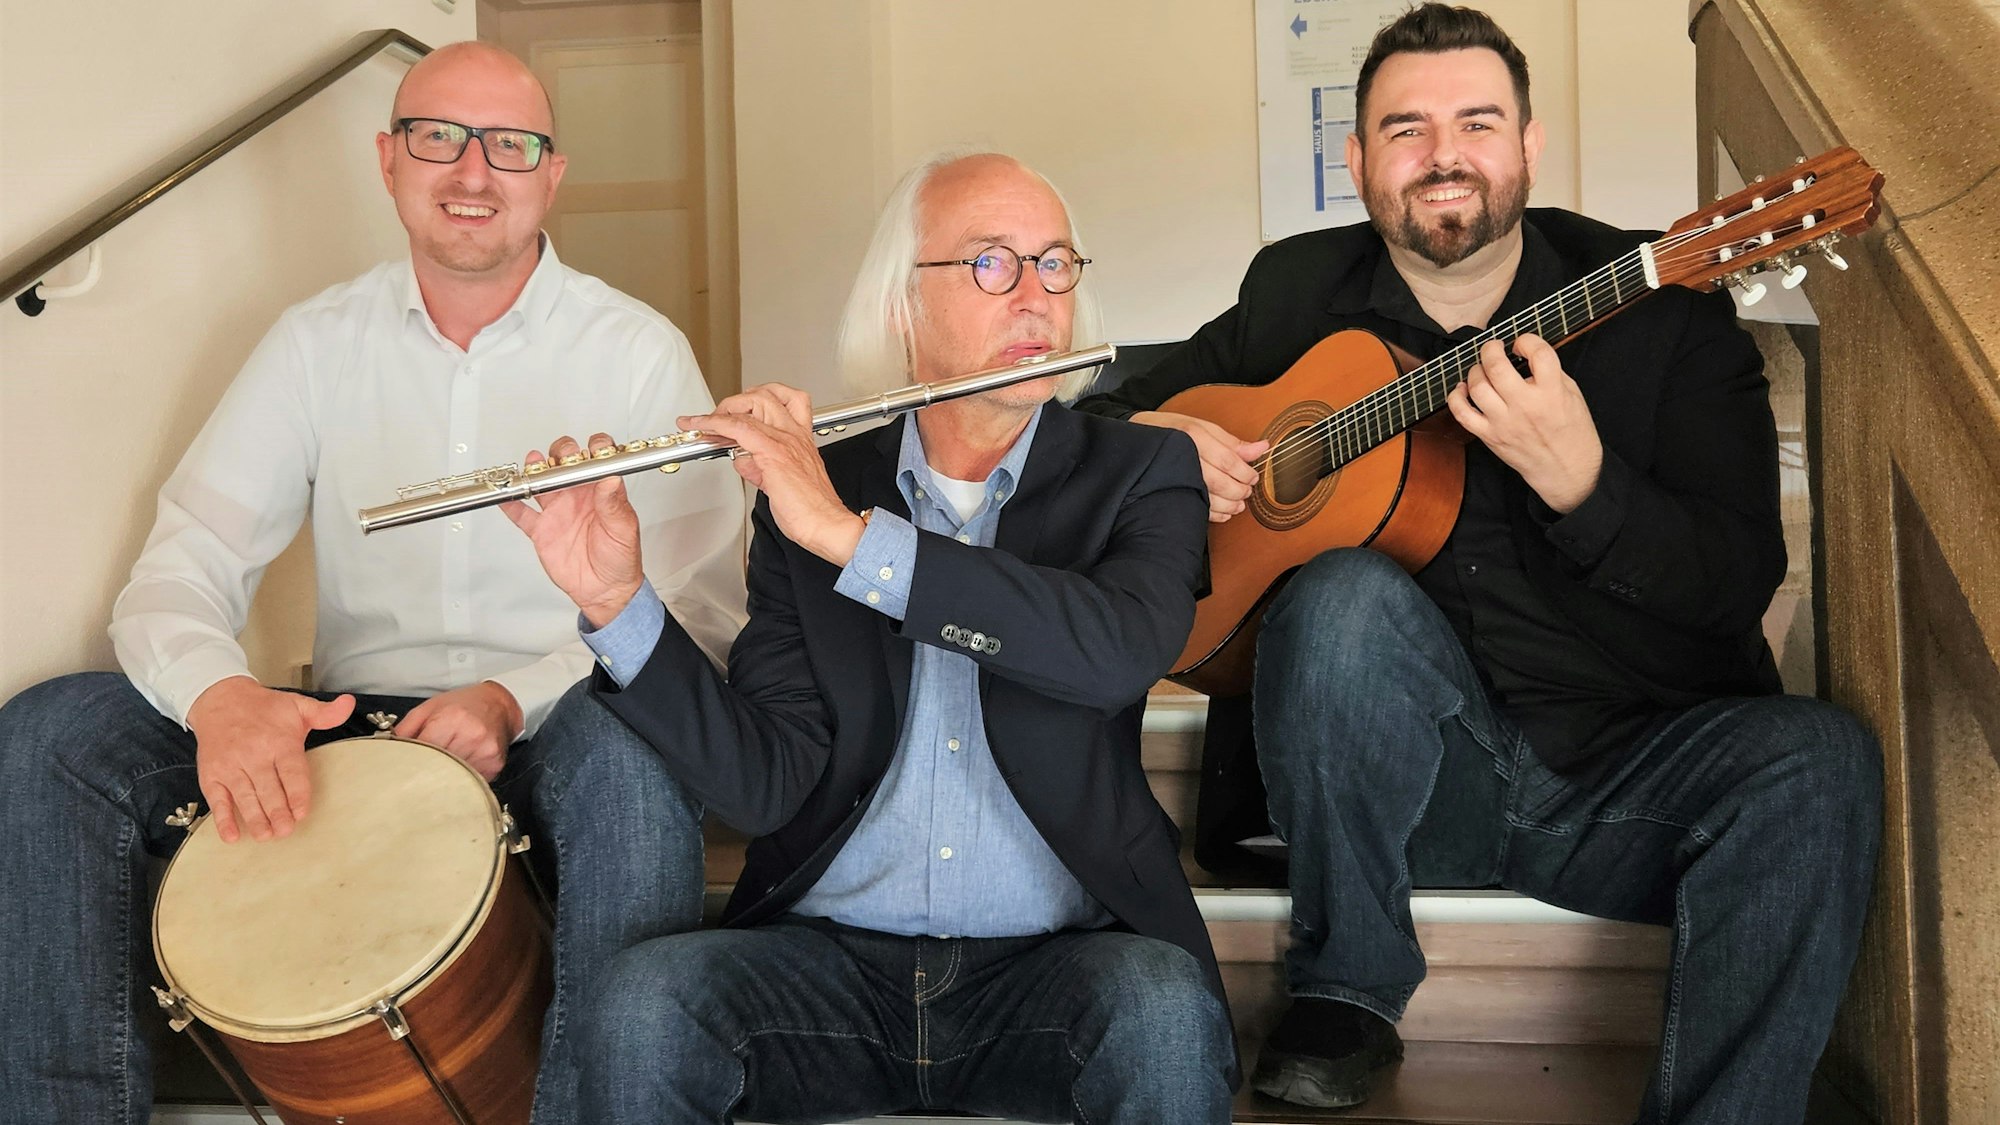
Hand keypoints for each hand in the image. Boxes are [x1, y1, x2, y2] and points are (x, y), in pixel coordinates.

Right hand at [187, 676, 354, 843]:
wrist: (220, 700)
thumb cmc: (264, 708)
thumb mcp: (298, 705)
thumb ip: (325, 713)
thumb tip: (348, 704)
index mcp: (278, 741)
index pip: (291, 771)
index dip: (297, 793)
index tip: (302, 812)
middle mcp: (253, 754)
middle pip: (268, 788)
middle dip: (277, 811)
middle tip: (286, 830)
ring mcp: (230, 766)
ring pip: (244, 796)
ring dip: (255, 818)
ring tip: (266, 836)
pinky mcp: (211, 775)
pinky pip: (217, 799)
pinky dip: (223, 818)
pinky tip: (232, 835)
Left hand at [393, 681, 521, 780]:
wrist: (498, 704)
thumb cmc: (462, 705)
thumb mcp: (428, 708)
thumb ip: (405, 728)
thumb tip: (387, 751)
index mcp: (452, 719)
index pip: (424, 751)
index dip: (411, 761)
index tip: (404, 767)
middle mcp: (471, 736)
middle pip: (438, 767)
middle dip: (426, 771)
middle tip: (419, 772)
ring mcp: (485, 753)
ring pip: (454, 778)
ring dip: (444, 777)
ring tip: (443, 765)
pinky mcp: (494, 765)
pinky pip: (470, 781)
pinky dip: (461, 778)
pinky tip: (461, 765)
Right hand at [501, 433, 646, 627]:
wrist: (605, 591)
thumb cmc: (621, 559)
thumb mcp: (623, 530)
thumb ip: (614, 504)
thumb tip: (612, 478)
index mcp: (600, 491)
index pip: (596, 459)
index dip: (594, 448)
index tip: (592, 449)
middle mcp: (578, 496)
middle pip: (563, 462)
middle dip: (560, 452)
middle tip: (560, 459)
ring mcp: (558, 511)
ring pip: (540, 481)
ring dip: (534, 470)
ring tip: (532, 466)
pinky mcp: (542, 531)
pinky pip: (522, 514)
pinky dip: (511, 504)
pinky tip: (504, 495)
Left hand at [680, 384, 863, 565]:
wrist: (825, 523)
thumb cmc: (810, 509)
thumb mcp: (781, 481)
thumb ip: (760, 465)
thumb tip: (743, 458)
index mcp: (800, 438)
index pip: (779, 403)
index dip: (750, 403)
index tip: (730, 413)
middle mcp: (794, 434)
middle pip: (765, 394)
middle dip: (736, 401)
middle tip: (720, 418)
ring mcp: (784, 441)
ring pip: (752, 403)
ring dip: (724, 409)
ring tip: (709, 423)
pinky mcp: (772, 452)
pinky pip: (739, 427)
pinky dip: (715, 423)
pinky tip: (702, 426)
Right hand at [1130, 411, 1269, 522]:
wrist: (1135, 440)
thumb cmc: (1171, 431)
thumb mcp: (1202, 428)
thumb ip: (1232, 442)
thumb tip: (1263, 448)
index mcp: (1194, 436)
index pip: (1229, 461)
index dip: (1246, 473)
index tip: (1253, 477)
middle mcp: (1185, 457)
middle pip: (1221, 482)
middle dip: (1239, 491)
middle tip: (1246, 492)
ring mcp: (1175, 477)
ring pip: (1209, 498)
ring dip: (1229, 505)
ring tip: (1237, 505)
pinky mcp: (1169, 493)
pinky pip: (1196, 509)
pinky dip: (1214, 514)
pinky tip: (1222, 513)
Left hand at [1447, 335, 1603, 512]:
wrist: (1567, 470)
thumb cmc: (1572, 433)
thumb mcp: (1573, 395)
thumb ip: (1551, 373)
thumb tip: (1528, 354)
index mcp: (1552, 393)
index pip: (1538, 353)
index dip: (1527, 340)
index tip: (1522, 344)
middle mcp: (1526, 406)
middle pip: (1496, 366)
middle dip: (1491, 348)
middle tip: (1494, 347)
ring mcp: (1504, 422)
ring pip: (1477, 386)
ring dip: (1475, 370)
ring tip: (1483, 369)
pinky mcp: (1490, 436)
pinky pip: (1462, 414)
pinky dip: (1456, 397)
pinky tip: (1462, 389)